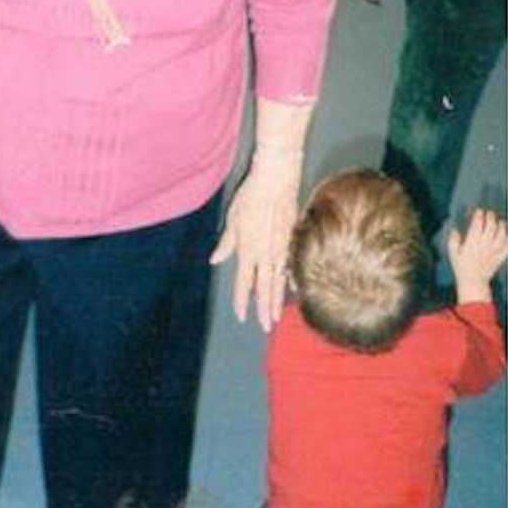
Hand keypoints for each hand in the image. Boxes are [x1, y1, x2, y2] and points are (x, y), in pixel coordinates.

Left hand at [209, 150, 301, 331]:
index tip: (241, 316)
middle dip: (264, 308)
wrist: (277, 180)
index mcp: (249, 250)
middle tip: (264, 326)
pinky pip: (290, 266)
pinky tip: (291, 289)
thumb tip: (215, 260)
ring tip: (276, 315)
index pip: (244, 283)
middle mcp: (266, 254)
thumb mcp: (233, 219)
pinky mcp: (292, 240)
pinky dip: (289, 280)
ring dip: (277, 299)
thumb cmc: (251, 197)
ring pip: (279, 281)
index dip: (242, 301)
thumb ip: (226, 243)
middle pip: (264, 288)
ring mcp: (282, 249)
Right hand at [447, 208, 507, 303]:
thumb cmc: (461, 266)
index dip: (479, 216)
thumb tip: (455, 230)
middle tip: (489, 213)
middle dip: (490, 218)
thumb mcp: (452, 253)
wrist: (473, 281)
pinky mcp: (500, 257)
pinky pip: (507, 247)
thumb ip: (453, 240)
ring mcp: (494, 252)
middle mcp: (484, 246)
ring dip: (502, 227)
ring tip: (501, 221)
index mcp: (472, 243)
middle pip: (490, 227)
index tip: (479, 211)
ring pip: (501, 235)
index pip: (477, 225)